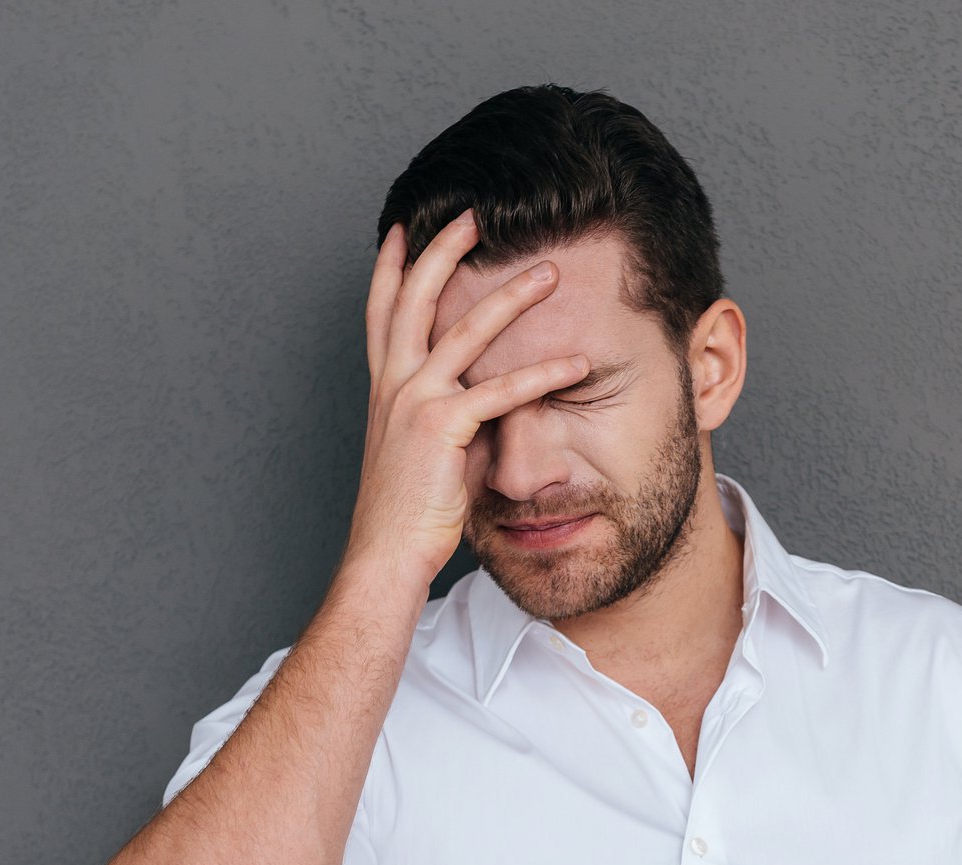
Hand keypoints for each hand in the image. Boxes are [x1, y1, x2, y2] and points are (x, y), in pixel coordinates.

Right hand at [342, 206, 591, 585]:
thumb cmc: (409, 513)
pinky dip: (543, 376)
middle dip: (445, 248)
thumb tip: (491, 405)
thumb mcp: (429, 451)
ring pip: (465, 331)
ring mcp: (413, 402)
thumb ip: (455, 416)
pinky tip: (578, 364)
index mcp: (385, 386)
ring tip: (549, 271)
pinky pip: (500, 392)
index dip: (393, 264)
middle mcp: (393, 384)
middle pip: (416, 297)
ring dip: (511, 296)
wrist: (386, 554)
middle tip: (475, 213)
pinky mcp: (441, 429)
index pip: (383, 309)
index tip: (404, 226)